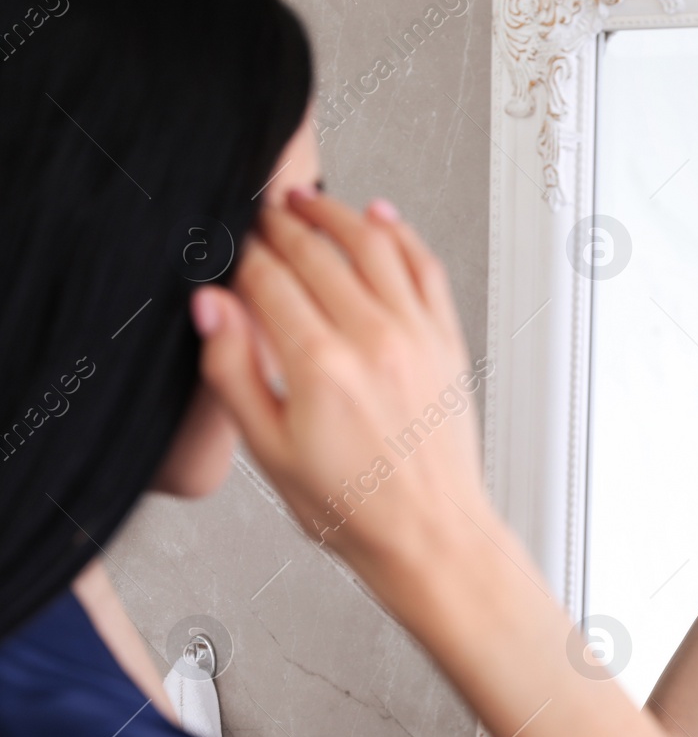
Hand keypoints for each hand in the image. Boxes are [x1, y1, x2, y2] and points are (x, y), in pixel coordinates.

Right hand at [192, 189, 492, 583]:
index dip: (242, 256)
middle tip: (262, 215)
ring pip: (374, 245)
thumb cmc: (355, 508)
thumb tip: (211, 308)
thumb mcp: (267, 450)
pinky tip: (381, 218)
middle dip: (282, 226)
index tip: (230, 248)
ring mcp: (416, 336)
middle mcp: (373, 340)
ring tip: (310, 201)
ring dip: (337, 214)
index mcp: (320, 365)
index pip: (268, 280)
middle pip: (317, 254)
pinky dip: (401, 234)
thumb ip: (232, 371)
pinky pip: (425, 268)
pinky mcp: (447, 341)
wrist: (430, 535)